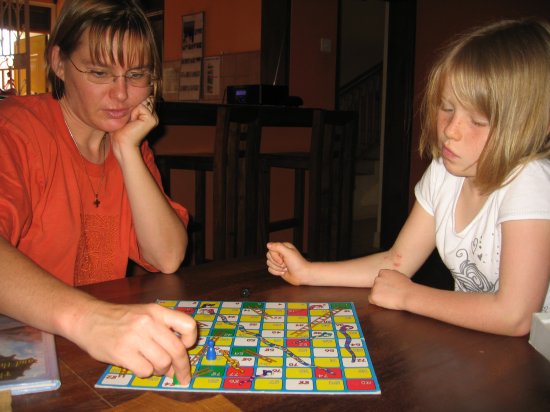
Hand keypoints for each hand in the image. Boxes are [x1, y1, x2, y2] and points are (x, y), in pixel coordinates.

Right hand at [73, 301, 196, 385]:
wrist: (87, 318)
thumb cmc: (119, 318)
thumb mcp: (144, 313)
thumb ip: (162, 329)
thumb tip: (177, 359)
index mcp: (157, 311)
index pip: (188, 325)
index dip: (191, 340)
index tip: (187, 348)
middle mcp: (149, 322)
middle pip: (177, 350)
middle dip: (182, 367)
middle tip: (181, 376)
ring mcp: (135, 337)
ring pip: (163, 363)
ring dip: (161, 370)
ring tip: (153, 366)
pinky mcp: (122, 352)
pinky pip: (145, 370)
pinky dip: (145, 372)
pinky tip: (138, 365)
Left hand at [110, 96, 158, 157]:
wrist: (122, 143)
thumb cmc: (120, 131)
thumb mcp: (126, 114)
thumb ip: (132, 104)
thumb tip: (132, 93)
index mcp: (149, 114)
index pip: (143, 98)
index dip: (133, 103)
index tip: (129, 116)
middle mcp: (153, 115)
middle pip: (143, 98)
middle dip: (133, 105)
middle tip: (129, 119)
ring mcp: (154, 117)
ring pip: (142, 101)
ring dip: (133, 109)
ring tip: (130, 121)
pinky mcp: (152, 119)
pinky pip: (141, 107)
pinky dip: (134, 113)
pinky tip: (132, 122)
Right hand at [266, 242, 310, 285]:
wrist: (302, 275)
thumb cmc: (297, 263)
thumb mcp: (288, 253)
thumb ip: (278, 247)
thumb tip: (268, 244)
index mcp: (283, 247)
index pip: (271, 249)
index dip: (275, 256)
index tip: (283, 260)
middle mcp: (280, 253)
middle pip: (268, 256)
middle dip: (276, 263)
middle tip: (285, 264)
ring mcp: (278, 261)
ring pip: (268, 263)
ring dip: (277, 268)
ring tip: (285, 268)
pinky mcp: (277, 268)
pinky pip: (270, 269)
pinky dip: (276, 272)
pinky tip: (283, 272)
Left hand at [368, 269, 413, 310]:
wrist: (409, 295)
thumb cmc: (408, 287)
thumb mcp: (399, 276)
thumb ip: (391, 276)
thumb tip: (389, 278)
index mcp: (383, 272)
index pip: (380, 279)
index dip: (385, 285)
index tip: (391, 288)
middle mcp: (377, 278)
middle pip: (376, 286)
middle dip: (381, 290)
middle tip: (391, 294)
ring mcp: (374, 287)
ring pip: (374, 293)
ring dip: (379, 296)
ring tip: (391, 298)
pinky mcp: (373, 296)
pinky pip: (371, 300)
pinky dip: (377, 302)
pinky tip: (386, 302)